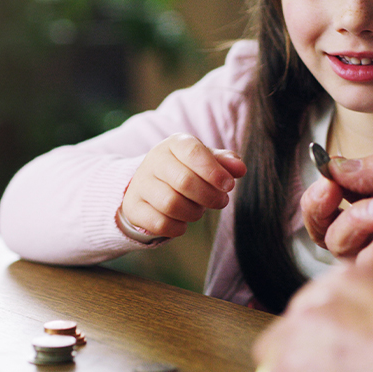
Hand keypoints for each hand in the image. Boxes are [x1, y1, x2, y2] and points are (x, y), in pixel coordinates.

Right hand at [122, 133, 245, 238]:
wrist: (149, 185)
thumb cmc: (185, 170)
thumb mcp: (206, 161)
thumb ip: (225, 162)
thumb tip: (240, 168)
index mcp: (174, 144)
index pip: (194, 152)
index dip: (214, 171)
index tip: (229, 185)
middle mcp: (154, 160)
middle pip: (184, 182)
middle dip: (209, 196)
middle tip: (221, 201)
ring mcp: (140, 184)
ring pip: (171, 204)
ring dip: (193, 213)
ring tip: (199, 210)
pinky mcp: (133, 207)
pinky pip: (159, 223)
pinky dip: (177, 227)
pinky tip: (182, 222)